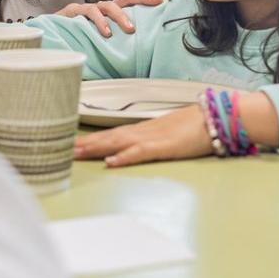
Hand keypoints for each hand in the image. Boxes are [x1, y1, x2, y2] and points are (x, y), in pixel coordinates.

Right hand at [55, 0, 172, 36]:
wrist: (48, 37)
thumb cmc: (78, 42)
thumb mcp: (100, 44)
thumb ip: (116, 46)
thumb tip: (141, 60)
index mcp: (110, 15)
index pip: (131, 2)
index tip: (164, 0)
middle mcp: (101, 9)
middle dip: (141, 0)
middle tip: (156, 7)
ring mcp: (87, 9)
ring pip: (107, 5)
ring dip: (119, 16)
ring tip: (129, 29)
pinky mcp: (72, 12)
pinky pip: (88, 12)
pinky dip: (99, 22)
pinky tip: (106, 33)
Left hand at [74, 104, 210, 166]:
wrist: (219, 116)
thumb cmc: (199, 126)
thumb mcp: (171, 133)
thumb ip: (155, 139)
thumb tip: (140, 146)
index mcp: (144, 130)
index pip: (112, 135)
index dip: (91, 139)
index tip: (71, 144)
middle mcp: (144, 131)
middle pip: (108, 137)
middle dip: (84, 144)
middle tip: (59, 148)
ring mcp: (153, 138)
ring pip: (118, 143)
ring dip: (95, 148)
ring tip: (75, 153)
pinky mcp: (165, 147)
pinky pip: (141, 152)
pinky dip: (125, 157)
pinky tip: (111, 162)